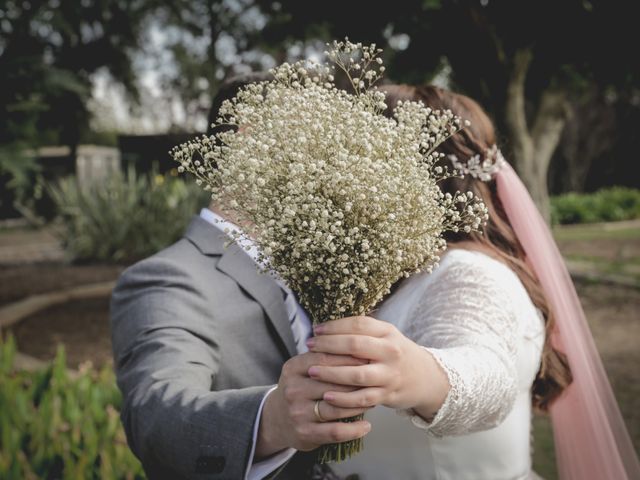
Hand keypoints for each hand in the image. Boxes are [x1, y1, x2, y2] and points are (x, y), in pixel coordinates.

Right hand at [255, 352, 371, 457]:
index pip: (325, 358)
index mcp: (293, 368)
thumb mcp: (303, 368)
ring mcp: (298, 413)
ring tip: (374, 400)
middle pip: (333, 383)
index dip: (349, 357)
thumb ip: (324, 356)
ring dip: (359, 404)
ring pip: (336, 407)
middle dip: (358, 381)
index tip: (369, 356)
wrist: (277, 419)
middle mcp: (293, 390)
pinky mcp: (305, 433)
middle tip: (377, 378)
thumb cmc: (300, 388)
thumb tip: (358, 345)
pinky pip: (335, 432)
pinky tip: (366, 426)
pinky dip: (354, 430)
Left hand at [305, 316, 449, 417]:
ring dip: (331, 373)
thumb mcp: (386, 336)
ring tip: (312, 371)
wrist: (426, 378)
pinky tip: (327, 396)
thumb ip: (362, 331)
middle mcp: (390, 352)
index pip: (358, 324)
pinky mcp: (388, 395)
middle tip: (309, 346)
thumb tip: (326, 327)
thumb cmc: (396, 354)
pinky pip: (363, 398)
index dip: (335, 326)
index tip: (316, 329)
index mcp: (388, 332)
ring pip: (357, 374)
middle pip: (355, 346)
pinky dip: (344, 399)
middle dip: (328, 346)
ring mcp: (390, 374)